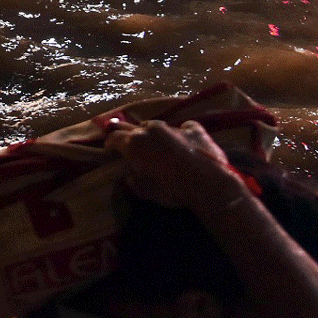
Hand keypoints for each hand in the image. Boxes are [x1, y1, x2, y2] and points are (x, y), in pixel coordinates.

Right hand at [104, 119, 247, 209]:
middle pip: (131, 127)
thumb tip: (130, 177)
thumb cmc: (172, 190)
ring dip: (152, 133)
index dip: (110, 143)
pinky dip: (180, 134)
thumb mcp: (147, 192)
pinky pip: (183, 128)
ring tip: (156, 143)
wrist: (208, 183)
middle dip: (127, 133)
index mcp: (134, 144)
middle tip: (126, 141)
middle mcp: (150, 130)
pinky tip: (185, 142)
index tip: (109, 149)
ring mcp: (173, 126)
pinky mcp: (194, 128)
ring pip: (156, 125)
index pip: (114, 138)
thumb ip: (134, 183)